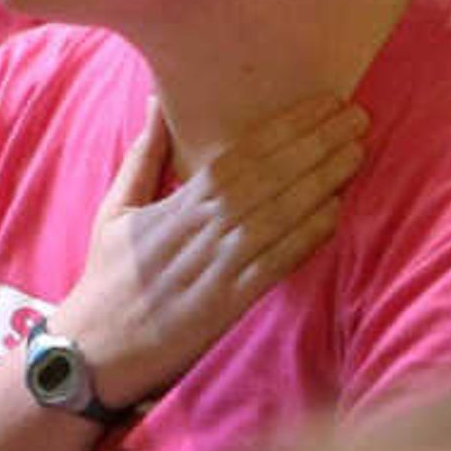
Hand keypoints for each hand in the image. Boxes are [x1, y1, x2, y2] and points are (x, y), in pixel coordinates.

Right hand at [61, 96, 366, 409]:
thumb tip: (155, 101)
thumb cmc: (108, 277)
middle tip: (357, 117)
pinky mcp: (225, 305)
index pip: (241, 153)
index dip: (285, 127)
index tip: (323, 104)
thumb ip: (144, 155)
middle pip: (267, 177)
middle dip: (315, 144)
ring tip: (356, 154)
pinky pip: (273, 265)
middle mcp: (201, 228)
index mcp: (179, 204)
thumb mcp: (116, 207)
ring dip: (320, 182)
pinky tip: (334, 214)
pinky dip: (304, 238)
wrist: (93, 349)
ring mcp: (215, 266)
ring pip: (276, 214)